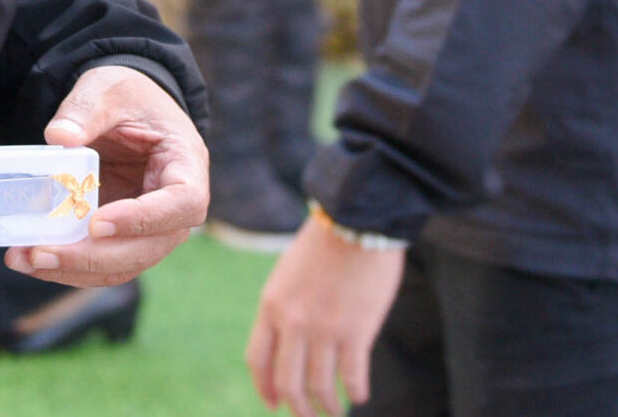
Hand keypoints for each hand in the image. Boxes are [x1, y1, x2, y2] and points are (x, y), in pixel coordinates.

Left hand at [5, 65, 207, 287]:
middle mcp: (175, 206)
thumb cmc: (127, 95)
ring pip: (122, 265)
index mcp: (186, 164)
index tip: (97, 224)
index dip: (143, 219)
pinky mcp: (122, 235)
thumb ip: (86, 109)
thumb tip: (59, 138)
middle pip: (147, 248)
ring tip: (24, 260)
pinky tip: (29, 258)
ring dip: (74, 269)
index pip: (182, 203)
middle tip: (42, 253)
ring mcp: (150, 227)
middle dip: (92, 258)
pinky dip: (67, 265)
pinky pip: (101, 261)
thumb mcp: (107, 88)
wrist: (125, 107)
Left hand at [247, 210, 406, 413]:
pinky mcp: (356, 331)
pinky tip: (359, 395)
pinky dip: (355, 392)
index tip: (274, 405)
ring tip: (337, 413)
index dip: (265, 388)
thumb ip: (284, 310)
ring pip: (320, 387)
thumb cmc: (324, 245)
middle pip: (288, 383)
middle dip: (298, 410)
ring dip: (329, 408)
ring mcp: (324, 329)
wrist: (355, 219)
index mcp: (271, 306)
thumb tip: (288, 346)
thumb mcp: (288, 276)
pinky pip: (352, 376)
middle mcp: (292, 322)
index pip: (258, 360)